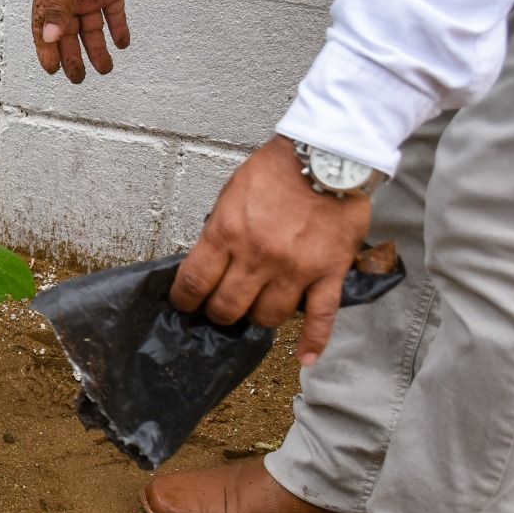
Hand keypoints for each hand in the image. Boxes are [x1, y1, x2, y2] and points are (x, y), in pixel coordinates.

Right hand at [32, 0, 138, 82]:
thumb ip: (60, 11)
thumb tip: (50, 38)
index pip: (44, 29)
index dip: (47, 51)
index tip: (53, 70)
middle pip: (68, 35)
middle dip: (73, 57)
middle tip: (79, 78)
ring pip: (91, 30)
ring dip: (97, 49)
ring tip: (105, 68)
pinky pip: (113, 16)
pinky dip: (118, 30)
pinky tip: (122, 44)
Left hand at [171, 136, 372, 365]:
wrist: (328, 155)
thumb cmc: (276, 170)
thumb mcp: (231, 195)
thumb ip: (219, 232)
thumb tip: (208, 264)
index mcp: (226, 234)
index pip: (193, 284)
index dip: (184, 301)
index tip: (186, 304)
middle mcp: (257, 257)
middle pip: (227, 308)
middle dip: (218, 313)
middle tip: (220, 308)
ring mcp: (295, 269)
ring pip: (268, 317)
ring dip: (257, 317)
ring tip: (256, 309)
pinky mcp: (329, 273)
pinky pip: (321, 317)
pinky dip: (313, 341)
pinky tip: (304, 358)